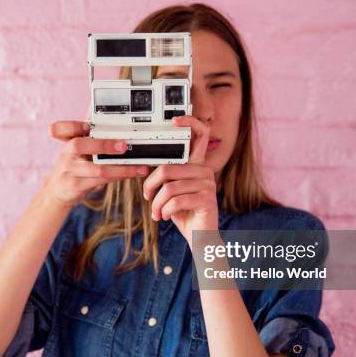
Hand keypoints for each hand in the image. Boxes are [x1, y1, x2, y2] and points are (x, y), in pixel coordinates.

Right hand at [42, 120, 149, 207]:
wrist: (56, 191)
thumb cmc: (72, 164)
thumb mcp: (76, 146)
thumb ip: (86, 128)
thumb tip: (94, 104)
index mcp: (68, 140)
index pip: (62, 128)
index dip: (72, 124)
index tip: (87, 121)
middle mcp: (67, 154)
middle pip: (78, 145)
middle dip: (102, 144)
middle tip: (123, 145)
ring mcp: (71, 171)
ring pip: (97, 169)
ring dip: (121, 168)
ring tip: (140, 167)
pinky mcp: (78, 186)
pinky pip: (102, 181)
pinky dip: (119, 176)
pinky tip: (132, 173)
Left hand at [142, 115, 218, 247]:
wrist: (200, 236)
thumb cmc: (184, 213)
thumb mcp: (172, 192)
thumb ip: (167, 177)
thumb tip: (148, 170)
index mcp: (196, 166)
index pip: (199, 136)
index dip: (189, 123)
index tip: (174, 120)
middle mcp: (204, 171)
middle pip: (167, 169)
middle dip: (151, 186)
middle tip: (148, 197)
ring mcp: (207, 184)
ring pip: (169, 188)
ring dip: (157, 204)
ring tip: (157, 213)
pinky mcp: (206, 199)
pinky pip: (176, 201)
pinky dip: (164, 211)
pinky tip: (165, 217)